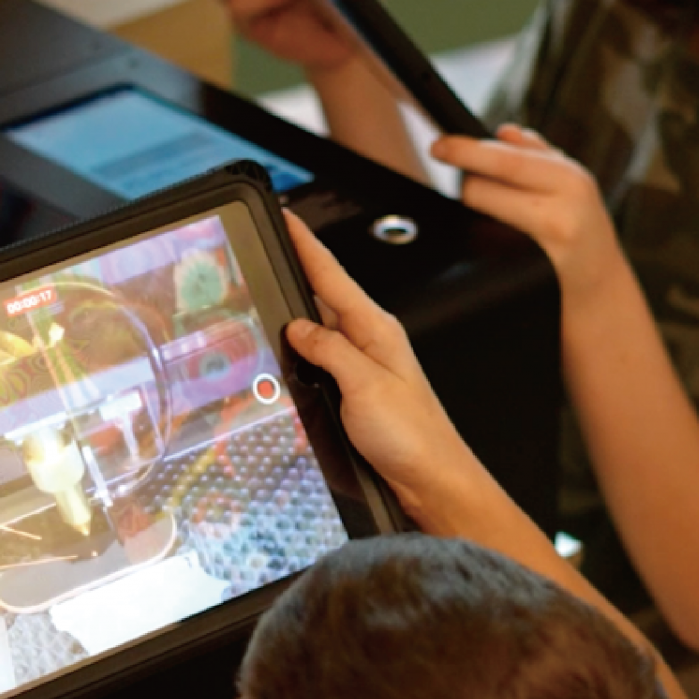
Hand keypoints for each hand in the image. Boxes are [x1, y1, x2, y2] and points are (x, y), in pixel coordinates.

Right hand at [280, 211, 503, 531]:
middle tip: (263, 248)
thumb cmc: (414, 438)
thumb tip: (297, 326)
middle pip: (322, 296)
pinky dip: (300, 351)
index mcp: (376, 329)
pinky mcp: (357, 392)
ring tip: (266, 293)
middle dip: (293, 270)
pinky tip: (285, 353)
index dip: (305, 243)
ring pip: (319, 330)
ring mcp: (363, 367)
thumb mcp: (365, 385)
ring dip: (293, 313)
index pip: (332, 274)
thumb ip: (329, 349)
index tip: (284, 216)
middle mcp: (370, 342)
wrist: (434, 482)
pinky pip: (321, 360)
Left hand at [430, 125, 618, 293]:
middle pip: (483, 189)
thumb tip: (504, 131)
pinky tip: (500, 237)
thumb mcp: (570, 186)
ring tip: (495, 211)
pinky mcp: (533, 271)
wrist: (602, 286)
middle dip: (466, 183)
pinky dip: (485, 234)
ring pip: (482, 215)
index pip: (505, 161)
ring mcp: (548, 245)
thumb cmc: (581, 230)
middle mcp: (562, 209)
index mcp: (569, 179)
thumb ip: (537, 154)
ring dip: (477, 207)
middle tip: (461, 179)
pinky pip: (489, 245)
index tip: (438, 147)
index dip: (465, 152)